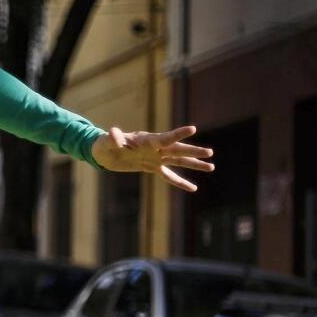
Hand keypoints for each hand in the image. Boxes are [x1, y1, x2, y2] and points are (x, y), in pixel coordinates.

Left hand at [91, 125, 213, 191]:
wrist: (104, 152)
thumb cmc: (105, 143)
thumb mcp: (107, 140)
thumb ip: (113, 137)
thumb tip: (114, 133)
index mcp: (147, 140)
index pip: (165, 138)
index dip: (178, 134)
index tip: (192, 129)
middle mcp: (154, 148)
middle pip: (177, 150)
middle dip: (192, 151)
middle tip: (210, 152)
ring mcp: (155, 158)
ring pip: (178, 162)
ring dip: (194, 164)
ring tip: (212, 167)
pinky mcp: (151, 168)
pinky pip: (168, 176)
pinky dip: (180, 182)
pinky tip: (192, 188)